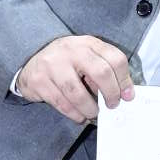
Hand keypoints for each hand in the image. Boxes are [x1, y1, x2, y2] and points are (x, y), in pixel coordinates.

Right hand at [15, 35, 133, 122]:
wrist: (32, 60)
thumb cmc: (68, 62)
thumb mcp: (87, 58)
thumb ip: (105, 70)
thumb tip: (125, 94)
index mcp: (87, 43)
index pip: (115, 58)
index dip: (125, 80)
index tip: (127, 96)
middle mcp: (70, 50)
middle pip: (101, 73)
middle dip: (111, 94)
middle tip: (112, 105)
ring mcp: (52, 65)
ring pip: (78, 94)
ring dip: (90, 109)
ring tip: (93, 113)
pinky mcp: (38, 81)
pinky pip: (62, 104)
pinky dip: (75, 114)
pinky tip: (79, 116)